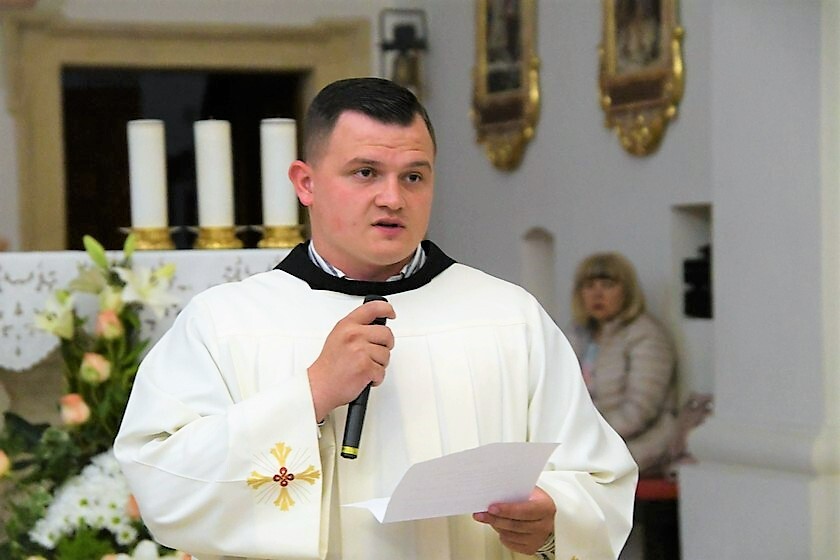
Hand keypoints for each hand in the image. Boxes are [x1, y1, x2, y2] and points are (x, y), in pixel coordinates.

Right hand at [308, 300, 394, 420]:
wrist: (320, 386)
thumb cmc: (329, 366)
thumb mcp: (338, 337)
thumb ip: (356, 328)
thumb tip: (375, 326)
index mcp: (347, 325)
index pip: (372, 308)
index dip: (386, 309)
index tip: (391, 314)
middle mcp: (354, 335)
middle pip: (386, 334)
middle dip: (385, 345)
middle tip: (375, 353)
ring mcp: (360, 350)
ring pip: (386, 354)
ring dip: (379, 364)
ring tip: (364, 367)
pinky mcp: (365, 367)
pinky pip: (382, 371)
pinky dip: (376, 378)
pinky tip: (364, 377)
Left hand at [472, 487, 555, 555]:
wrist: (545, 518)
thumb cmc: (536, 502)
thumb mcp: (531, 491)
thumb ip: (516, 491)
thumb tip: (495, 491)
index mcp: (545, 508)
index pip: (524, 511)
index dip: (507, 510)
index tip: (491, 508)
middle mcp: (544, 525)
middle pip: (515, 525)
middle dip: (495, 519)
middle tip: (482, 514)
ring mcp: (538, 538)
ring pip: (510, 535)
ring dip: (496, 526)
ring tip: (489, 518)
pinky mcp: (530, 548)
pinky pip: (510, 544)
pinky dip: (502, 535)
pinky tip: (499, 526)